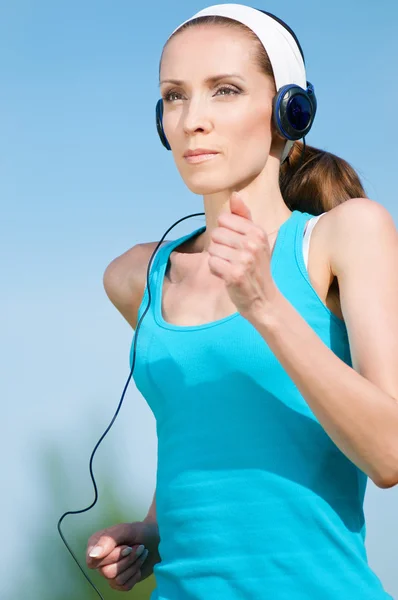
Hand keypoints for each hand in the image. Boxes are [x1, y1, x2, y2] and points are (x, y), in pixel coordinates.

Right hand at [86, 520, 160, 591]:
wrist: (157, 540)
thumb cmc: (140, 532)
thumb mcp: (125, 530)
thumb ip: (108, 540)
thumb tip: (93, 555)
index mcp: (96, 544)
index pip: (92, 561)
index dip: (110, 557)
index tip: (127, 547)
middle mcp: (100, 560)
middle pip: (106, 572)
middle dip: (127, 559)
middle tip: (138, 547)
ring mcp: (110, 572)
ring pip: (116, 579)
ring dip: (133, 565)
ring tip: (141, 553)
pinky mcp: (120, 582)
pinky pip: (125, 586)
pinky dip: (135, 575)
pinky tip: (139, 564)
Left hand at [208, 191, 278, 319]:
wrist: (264, 299)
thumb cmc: (256, 267)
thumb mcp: (255, 239)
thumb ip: (243, 217)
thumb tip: (235, 194)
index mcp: (258, 232)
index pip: (223, 219)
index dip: (225, 233)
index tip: (236, 245)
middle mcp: (253, 244)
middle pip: (216, 233)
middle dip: (219, 247)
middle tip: (233, 259)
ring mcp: (244, 260)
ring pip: (212, 249)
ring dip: (217, 260)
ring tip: (231, 267)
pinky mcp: (234, 274)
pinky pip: (211, 263)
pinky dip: (215, 270)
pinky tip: (227, 276)